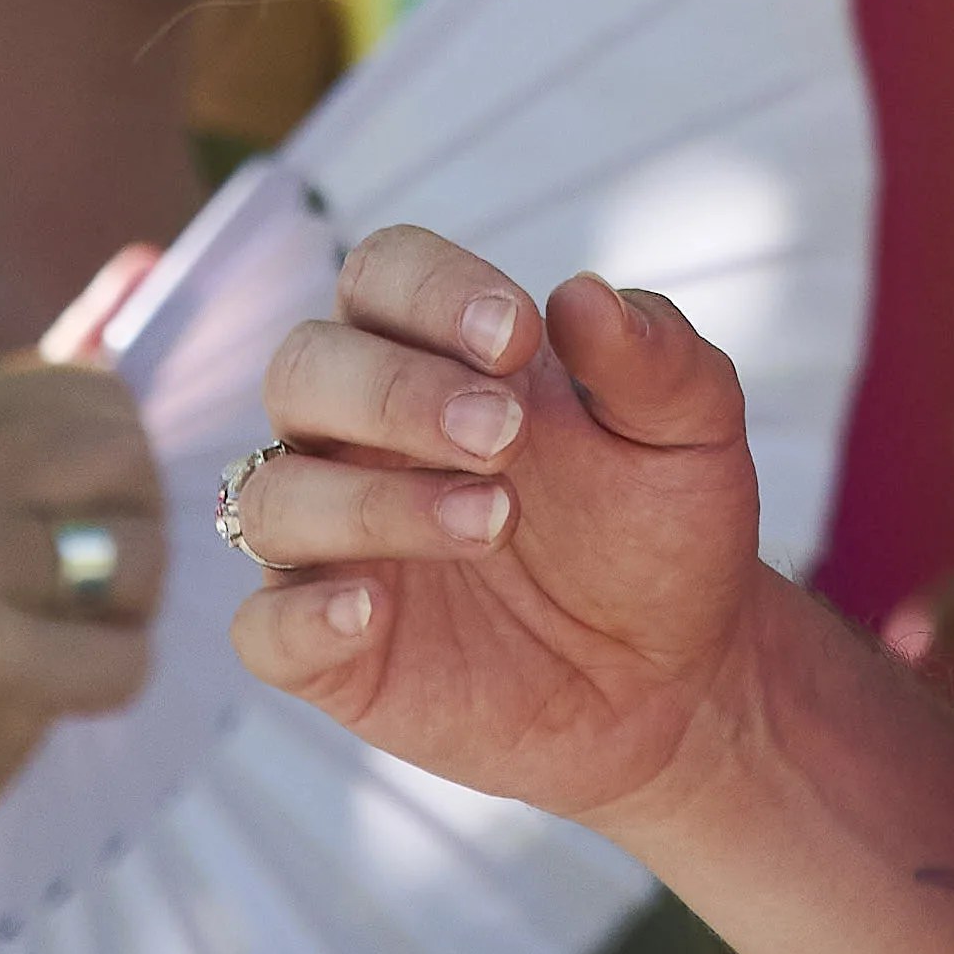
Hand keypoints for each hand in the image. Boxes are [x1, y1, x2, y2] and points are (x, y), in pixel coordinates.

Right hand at [0, 343, 166, 900]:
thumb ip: (48, 376)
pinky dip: (111, 682)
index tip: (53, 519)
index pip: (103, 394)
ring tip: (54, 630)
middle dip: (132, 528)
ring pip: (139, 556)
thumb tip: (144, 261)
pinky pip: (129, 658)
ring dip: (125, 611)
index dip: (113, 470)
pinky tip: (48, 687)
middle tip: (77, 581)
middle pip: (130, 461)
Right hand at [230, 223, 775, 834]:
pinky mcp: (331, 653)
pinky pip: (262, 630)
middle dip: (394, 393)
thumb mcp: (691, 434)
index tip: (517, 334)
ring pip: (270, 495)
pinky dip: (300, 618)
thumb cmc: (661, 529)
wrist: (674, 679)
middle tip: (504, 436)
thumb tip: (583, 294)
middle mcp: (358, 436)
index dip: (431, 291)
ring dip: (371, 502)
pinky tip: (370, 612)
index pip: (381, 274)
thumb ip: (654, 357)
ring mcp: (333, 544)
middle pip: (302, 370)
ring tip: (492, 522)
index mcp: (433, 352)